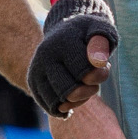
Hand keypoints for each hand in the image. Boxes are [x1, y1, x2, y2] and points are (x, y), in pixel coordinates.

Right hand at [27, 0, 119, 114]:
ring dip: (77, 101)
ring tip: (83, 86)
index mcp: (63, 42)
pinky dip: (65, 108)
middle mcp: (44, 57)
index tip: (105, 67)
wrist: (64, 31)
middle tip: (94, 80)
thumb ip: (102, 43)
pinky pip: (51, 108)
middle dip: (89, 90)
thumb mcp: (100, 30)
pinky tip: (73, 97)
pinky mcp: (32, 83)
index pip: (85, 73)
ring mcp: (36, 70)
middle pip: (71, 92)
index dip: (100, 75)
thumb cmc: (88, 34)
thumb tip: (98, 62)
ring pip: (59, 103)